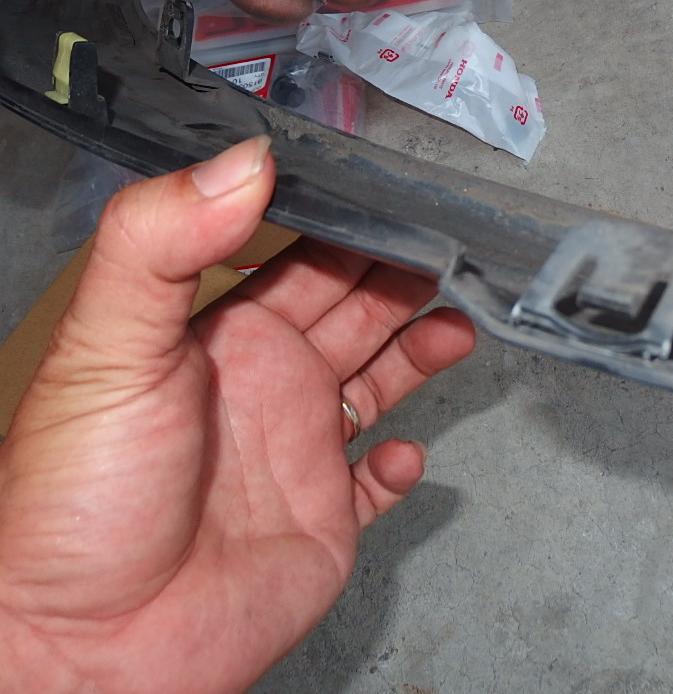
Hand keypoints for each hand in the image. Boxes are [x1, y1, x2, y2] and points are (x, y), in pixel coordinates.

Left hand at [0, 137, 474, 693]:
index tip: (403, 197)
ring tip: (460, 324)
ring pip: (376, 385)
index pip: (301, 261)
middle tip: (454, 246)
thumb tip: (246, 162)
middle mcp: (265, 386)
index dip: (351, 229)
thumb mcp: (108, 350)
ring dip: (419, 353)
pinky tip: (409, 454)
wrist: (85, 646)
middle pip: (352, 313)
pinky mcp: (322, 524)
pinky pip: (373, 486)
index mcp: (222, 336)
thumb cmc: (77, 501)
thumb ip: (162, 245)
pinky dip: (398, 468)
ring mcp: (297, 456)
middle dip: (402, 277)